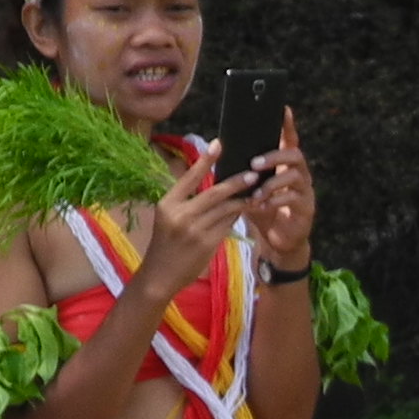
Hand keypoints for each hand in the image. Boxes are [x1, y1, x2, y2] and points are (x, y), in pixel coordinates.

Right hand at [130, 154, 258, 301]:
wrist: (161, 274)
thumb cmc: (165, 244)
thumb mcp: (168, 218)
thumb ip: (185, 203)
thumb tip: (212, 187)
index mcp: (167, 203)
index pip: (189, 178)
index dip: (204, 161)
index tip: (218, 144)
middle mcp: (181, 214)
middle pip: (214, 193)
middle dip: (235, 183)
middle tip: (253, 174)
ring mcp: (195, 229)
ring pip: (225, 209)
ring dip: (243, 200)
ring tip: (258, 192)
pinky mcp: (208, 243)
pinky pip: (228, 225)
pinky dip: (238, 216)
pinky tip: (249, 210)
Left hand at [242, 105, 315, 263]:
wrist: (276, 239)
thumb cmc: (261, 208)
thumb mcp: (249, 186)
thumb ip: (242, 167)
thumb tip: (220, 144)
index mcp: (284, 164)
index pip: (288, 139)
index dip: (287, 124)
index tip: (283, 108)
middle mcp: (299, 174)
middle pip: (295, 154)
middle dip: (274, 156)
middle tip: (254, 163)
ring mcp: (305, 191)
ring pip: (295, 176)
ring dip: (272, 182)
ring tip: (255, 191)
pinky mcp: (306, 209)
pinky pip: (293, 199)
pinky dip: (274, 201)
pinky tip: (260, 206)